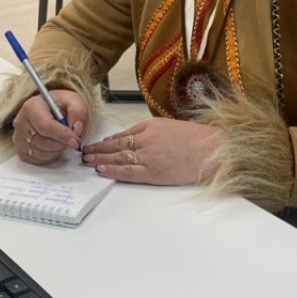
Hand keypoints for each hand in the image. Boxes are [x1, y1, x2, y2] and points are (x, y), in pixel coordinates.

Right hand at [12, 91, 87, 165]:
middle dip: (62, 143)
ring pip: (42, 152)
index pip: (45, 126)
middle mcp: (21, 122)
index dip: (62, 135)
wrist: (48, 110)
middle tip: (72, 138)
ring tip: (62, 138)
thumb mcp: (72, 100)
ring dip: (58, 149)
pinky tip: (54, 144)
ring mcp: (18, 138)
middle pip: (44, 141)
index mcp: (31, 106)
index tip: (76, 141)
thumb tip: (77, 129)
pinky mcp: (21, 150)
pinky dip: (51, 155)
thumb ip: (77, 112)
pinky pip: (39, 159)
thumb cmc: (58, 105)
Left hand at [81, 117, 220, 184]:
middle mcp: (146, 139)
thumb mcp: (173, 127)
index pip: (124, 134)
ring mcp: (148, 155)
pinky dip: (112, 170)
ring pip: (118, 157)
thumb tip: (141, 139)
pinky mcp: (152, 171)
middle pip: (116, 145)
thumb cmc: (198, 139)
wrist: (212, 150)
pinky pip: (127, 171)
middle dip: (99, 149)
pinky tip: (101, 170)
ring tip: (87, 161)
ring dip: (100, 158)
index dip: (109, 140)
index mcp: (151, 126)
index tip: (99, 143)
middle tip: (85, 152)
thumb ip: (156, 132)